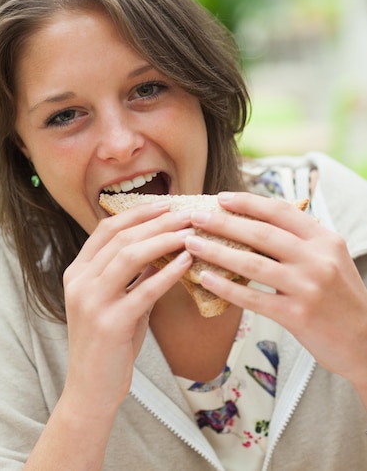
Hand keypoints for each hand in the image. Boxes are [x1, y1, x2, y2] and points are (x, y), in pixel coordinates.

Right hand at [62, 201, 192, 410]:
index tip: (166, 204)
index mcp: (77, 272)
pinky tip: (187, 263)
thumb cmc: (109, 343)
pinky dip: (168, 273)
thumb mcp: (116, 300)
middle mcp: (79, 282)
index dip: (137, 213)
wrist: (91, 390)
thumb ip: (133, 274)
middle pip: (121, 237)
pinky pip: (144, 290)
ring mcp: (91, 302)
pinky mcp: (110, 323)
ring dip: (164, 240)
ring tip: (190, 233)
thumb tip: (165, 244)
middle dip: (157, 221)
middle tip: (186, 213)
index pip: (106, 229)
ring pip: (130, 256)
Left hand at [185, 192, 366, 391]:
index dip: (248, 203)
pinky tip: (205, 279)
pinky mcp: (297, 315)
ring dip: (217, 252)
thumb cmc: (341, 299)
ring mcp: (307, 287)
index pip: (281, 212)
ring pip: (253, 263)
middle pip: (261, 233)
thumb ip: (301, 241)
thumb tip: (257, 224)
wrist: (366, 343)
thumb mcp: (331, 260)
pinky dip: (226, 287)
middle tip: (195, 217)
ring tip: (192, 244)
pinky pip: (253, 297)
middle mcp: (317, 259)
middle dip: (223, 222)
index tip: (221, 198)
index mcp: (325, 240)